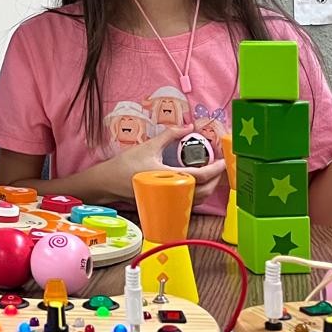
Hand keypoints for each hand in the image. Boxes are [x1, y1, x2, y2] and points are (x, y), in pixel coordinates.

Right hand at [102, 127, 228, 205]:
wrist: (108, 182)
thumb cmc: (126, 164)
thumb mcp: (149, 146)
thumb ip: (170, 135)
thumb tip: (189, 126)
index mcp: (167, 177)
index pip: (199, 176)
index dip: (215, 169)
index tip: (223, 162)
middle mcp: (169, 192)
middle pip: (202, 192)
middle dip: (216, 181)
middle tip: (220, 167)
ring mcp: (167, 201)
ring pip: (196, 201)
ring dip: (208, 189)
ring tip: (212, 176)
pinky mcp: (163, 205)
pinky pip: (187, 204)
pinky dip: (197, 195)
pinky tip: (198, 185)